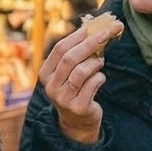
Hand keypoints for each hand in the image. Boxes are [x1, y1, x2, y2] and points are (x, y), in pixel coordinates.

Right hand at [37, 20, 111, 143]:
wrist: (78, 122)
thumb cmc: (76, 89)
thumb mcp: (69, 73)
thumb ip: (76, 54)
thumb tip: (92, 28)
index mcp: (46, 74)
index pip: (59, 49)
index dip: (77, 36)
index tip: (92, 27)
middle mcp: (51, 86)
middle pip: (70, 58)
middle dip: (89, 44)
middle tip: (105, 35)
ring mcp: (63, 98)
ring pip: (81, 71)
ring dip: (95, 63)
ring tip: (100, 62)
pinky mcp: (78, 107)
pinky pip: (92, 84)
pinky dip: (100, 77)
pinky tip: (100, 78)